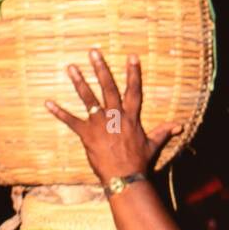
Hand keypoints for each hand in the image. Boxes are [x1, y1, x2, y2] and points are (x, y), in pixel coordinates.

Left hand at [45, 50, 180, 185]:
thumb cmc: (139, 162)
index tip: (132, 57)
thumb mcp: (153, 145)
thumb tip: (180, 126)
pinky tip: (48, 103)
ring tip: (71, 67)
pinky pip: (71, 121)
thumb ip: (163, 132)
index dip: (133, 73)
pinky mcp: (87, 134)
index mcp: (131, 117)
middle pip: (108, 87)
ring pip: (88, 98)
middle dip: (101, 68)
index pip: (134, 91)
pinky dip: (59, 112)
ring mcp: (100, 124)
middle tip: (93, 52)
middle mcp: (115, 116)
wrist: (125, 177)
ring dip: (79, 82)